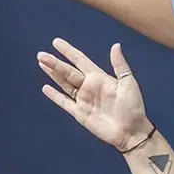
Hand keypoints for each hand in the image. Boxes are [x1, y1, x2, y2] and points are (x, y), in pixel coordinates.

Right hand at [37, 39, 152, 150]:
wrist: (131, 131)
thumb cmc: (133, 106)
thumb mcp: (128, 83)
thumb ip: (120, 65)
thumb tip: (115, 45)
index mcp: (100, 78)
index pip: (80, 61)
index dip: (68, 51)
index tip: (56, 42)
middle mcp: (89, 87)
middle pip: (68, 71)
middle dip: (54, 63)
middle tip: (40, 54)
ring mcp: (83, 100)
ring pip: (64, 83)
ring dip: (52, 74)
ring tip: (41, 63)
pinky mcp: (79, 113)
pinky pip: (64, 102)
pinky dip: (55, 95)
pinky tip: (46, 88)